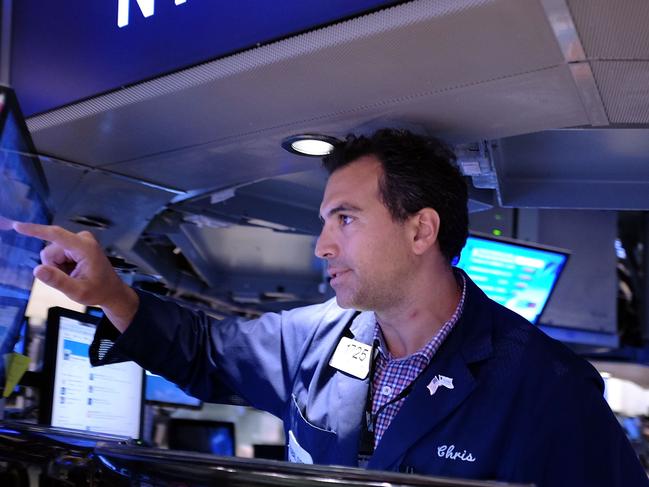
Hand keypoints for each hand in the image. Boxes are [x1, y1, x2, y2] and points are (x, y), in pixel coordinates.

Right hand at [12, 222, 138, 332]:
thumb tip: (37, 270)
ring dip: (58, 267)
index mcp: (85, 247)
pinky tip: (74, 270)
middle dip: (54, 267)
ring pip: (51, 254)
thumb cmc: (98, 291)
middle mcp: (82, 239)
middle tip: (71, 278)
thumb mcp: (77, 291)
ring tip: (74, 274)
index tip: (18, 226)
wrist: (111, 290)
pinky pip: (56, 254)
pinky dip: (61, 265)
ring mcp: (79, 240)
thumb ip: (57, 281)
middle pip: (50, 251)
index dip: (35, 230)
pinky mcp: (76, 243)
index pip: (55, 234)